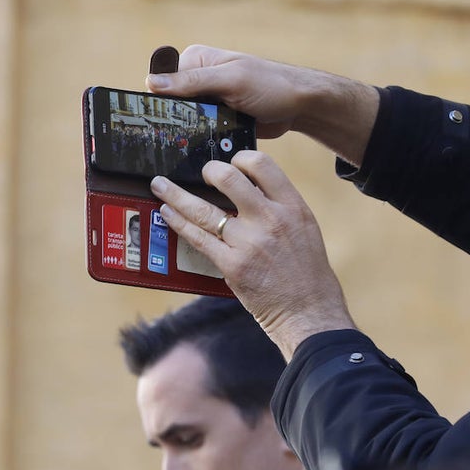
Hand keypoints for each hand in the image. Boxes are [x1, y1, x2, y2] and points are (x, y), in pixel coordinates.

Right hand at [145, 45, 378, 165]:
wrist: (301, 106)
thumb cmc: (271, 85)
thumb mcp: (232, 80)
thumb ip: (194, 81)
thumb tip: (153, 83)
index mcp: (196, 60)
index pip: (162, 80)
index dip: (159, 101)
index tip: (157, 121)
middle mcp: (198, 78)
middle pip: (172, 103)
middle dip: (175, 120)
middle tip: (177, 138)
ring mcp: (209, 100)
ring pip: (185, 120)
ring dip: (189, 133)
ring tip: (191, 146)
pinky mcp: (219, 118)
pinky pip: (202, 131)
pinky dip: (203, 140)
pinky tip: (203, 151)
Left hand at [150, 151, 354, 357]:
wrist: (309, 311)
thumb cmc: (308, 272)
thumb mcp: (304, 228)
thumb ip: (280, 207)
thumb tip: (251, 190)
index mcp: (292, 206)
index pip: (262, 164)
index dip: (240, 158)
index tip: (232, 163)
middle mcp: (271, 219)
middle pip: (228, 178)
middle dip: (209, 171)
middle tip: (201, 174)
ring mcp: (249, 242)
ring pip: (203, 209)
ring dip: (176, 195)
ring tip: (160, 186)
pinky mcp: (232, 265)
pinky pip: (198, 238)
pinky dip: (178, 223)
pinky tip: (168, 214)